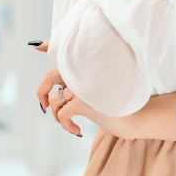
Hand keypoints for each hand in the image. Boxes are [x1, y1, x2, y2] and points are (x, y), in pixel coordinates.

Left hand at [30, 41, 175, 140]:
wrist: (139, 115)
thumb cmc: (125, 105)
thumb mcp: (105, 91)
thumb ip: (89, 85)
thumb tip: (73, 96)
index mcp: (89, 67)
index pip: (65, 52)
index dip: (48, 45)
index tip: (36, 45)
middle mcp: (83, 73)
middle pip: (50, 76)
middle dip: (42, 92)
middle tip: (45, 107)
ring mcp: (83, 86)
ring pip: (54, 100)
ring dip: (58, 116)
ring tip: (70, 123)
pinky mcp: (83, 101)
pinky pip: (62, 114)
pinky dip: (65, 125)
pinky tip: (78, 130)